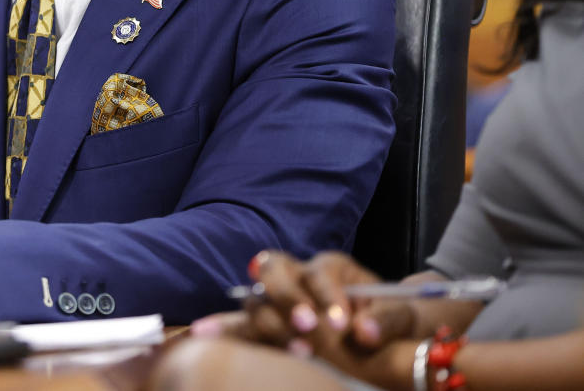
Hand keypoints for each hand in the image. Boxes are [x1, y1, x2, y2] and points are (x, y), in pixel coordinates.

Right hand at [242, 250, 417, 352]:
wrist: (387, 337)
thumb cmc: (393, 321)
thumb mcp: (402, 317)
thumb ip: (387, 321)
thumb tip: (363, 332)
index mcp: (332, 268)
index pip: (320, 271)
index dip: (326, 295)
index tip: (340, 324)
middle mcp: (299, 277)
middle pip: (274, 270)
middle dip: (287, 297)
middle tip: (308, 326)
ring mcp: (280, 302)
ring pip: (257, 298)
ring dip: (271, 323)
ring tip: (300, 351)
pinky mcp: (270, 325)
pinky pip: (244, 325)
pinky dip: (231, 331)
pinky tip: (217, 337)